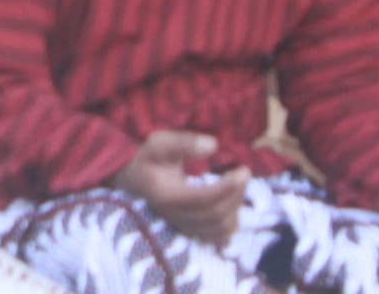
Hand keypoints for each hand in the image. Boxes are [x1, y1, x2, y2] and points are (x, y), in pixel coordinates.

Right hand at [114, 129, 247, 248]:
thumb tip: (213, 145)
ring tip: (238, 185)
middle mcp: (175, 216)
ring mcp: (183, 226)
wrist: (135, 178)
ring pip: (219, 228)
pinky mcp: (190, 230)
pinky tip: (232, 204)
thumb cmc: (149, 158)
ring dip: (235, 207)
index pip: (203, 198)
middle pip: (214, 214)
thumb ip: (185, 143)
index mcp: (167, 195)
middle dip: (235, 194)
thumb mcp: (161, 142)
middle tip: (244, 172)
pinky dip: (231, 223)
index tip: (242, 170)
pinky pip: (217, 237)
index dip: (227, 187)